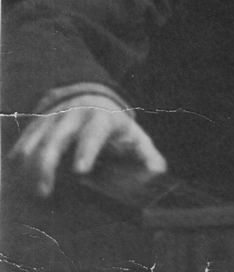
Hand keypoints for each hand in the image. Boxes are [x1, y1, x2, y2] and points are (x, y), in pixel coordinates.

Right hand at [8, 94, 166, 197]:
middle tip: (44, 192)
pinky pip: (25, 138)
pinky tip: (17, 174)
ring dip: (30, 166)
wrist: (94, 100)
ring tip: (33, 191)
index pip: (94, 132)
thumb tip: (158, 172)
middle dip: (48, 164)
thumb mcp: (135, 137)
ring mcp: (55, 116)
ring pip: (37, 139)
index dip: (87, 150)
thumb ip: (146, 155)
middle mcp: (76, 114)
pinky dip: (19, 156)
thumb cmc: (116, 128)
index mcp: (103, 118)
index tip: (80, 170)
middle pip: (58, 137)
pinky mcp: (40, 122)